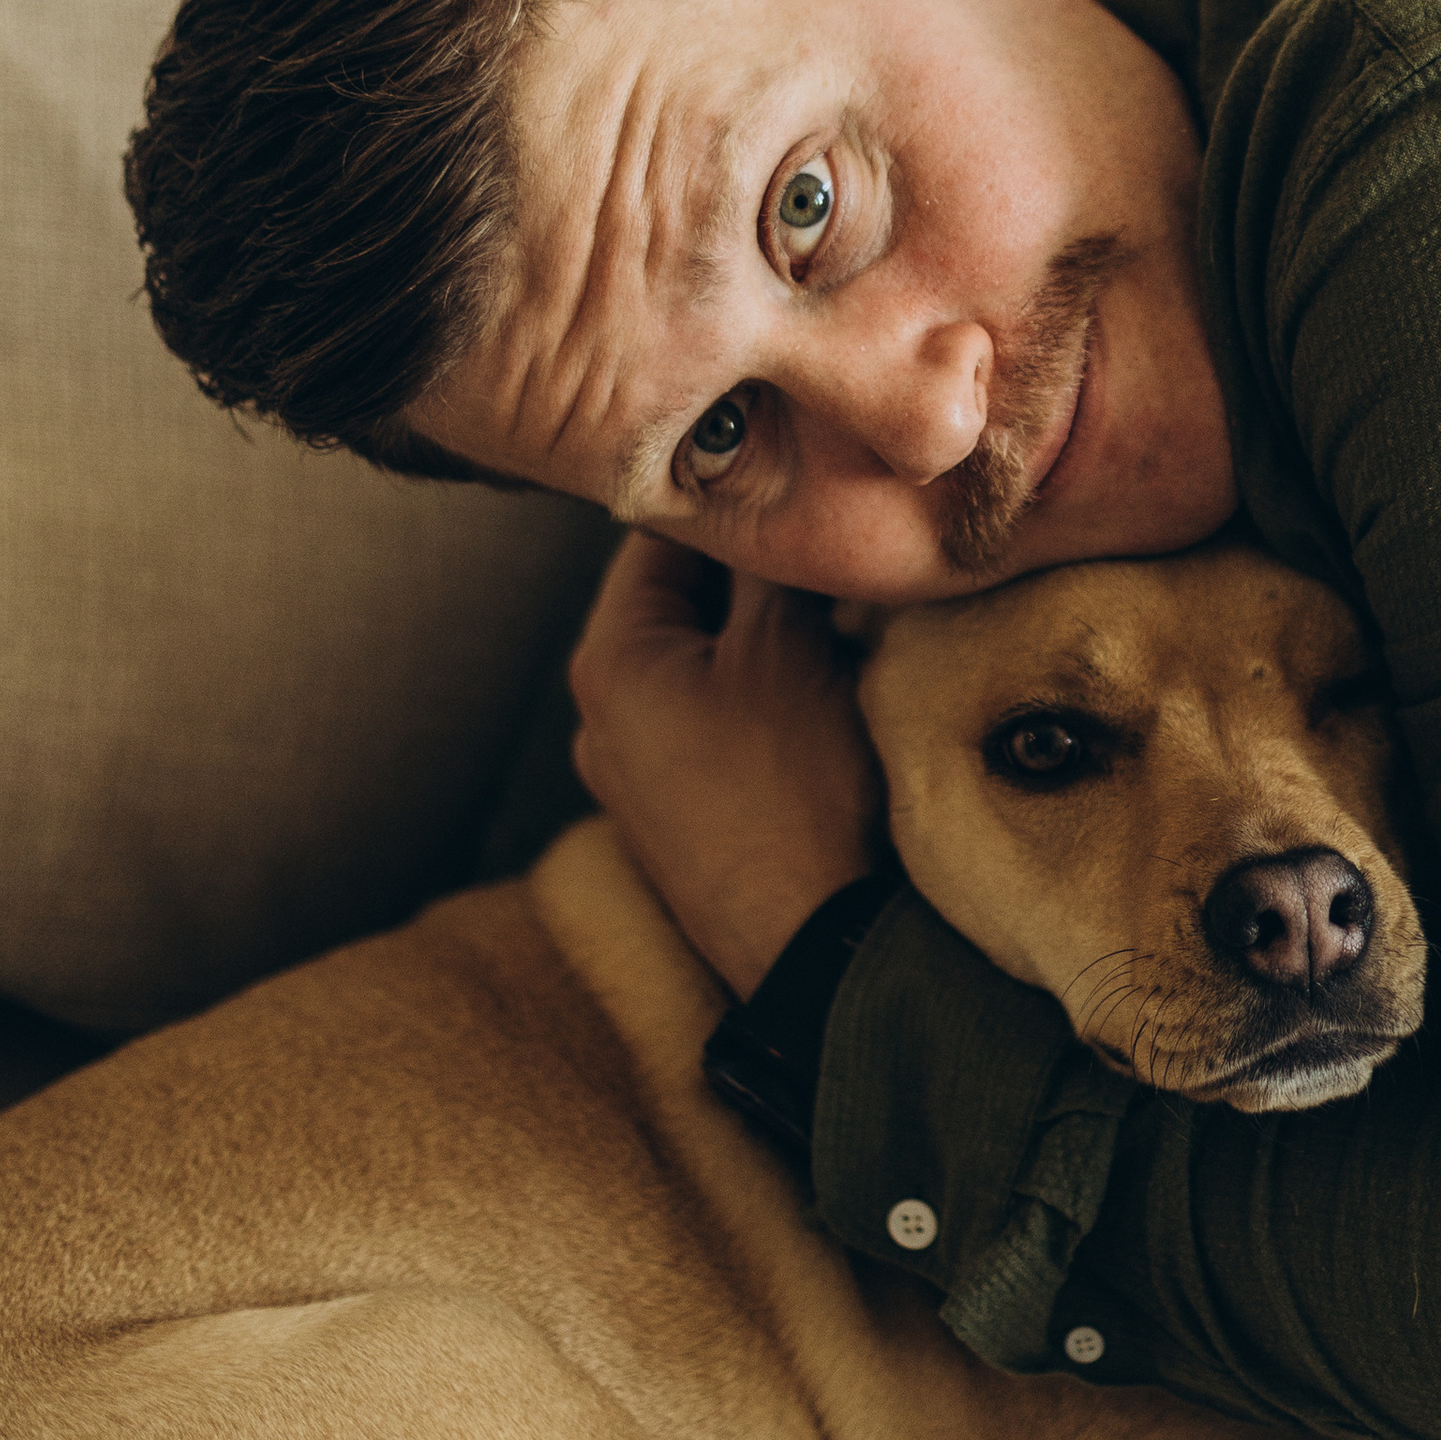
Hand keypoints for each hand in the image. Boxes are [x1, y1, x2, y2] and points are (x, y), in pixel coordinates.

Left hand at [568, 535, 885, 997]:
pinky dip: (763, 700)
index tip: (802, 498)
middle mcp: (601, 718)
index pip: (659, 539)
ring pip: (705, 665)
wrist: (816, 941)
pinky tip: (822, 703)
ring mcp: (635, 777)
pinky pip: (715, 725)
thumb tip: (767, 510)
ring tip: (839, 632)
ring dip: (765, 642)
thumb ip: (764, 562)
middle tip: (830, 564)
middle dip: (754, 582)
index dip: (735, 511)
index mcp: (608, 661)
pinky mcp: (678, 820)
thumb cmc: (796, 786)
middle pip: (681, 605)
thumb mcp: (786, 643)